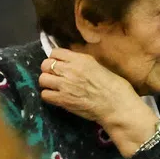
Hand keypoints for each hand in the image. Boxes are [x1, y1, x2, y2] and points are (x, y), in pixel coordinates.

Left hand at [39, 48, 155, 152]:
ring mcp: (65, 85)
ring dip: (47, 83)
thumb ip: (84, 64)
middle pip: (45, 64)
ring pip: (42, 79)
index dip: (55, 58)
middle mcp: (70, 70)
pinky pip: (45, 95)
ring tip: (55, 87)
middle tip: (56, 76)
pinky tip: (57, 97)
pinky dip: (49, 95)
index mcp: (81, 60)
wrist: (117, 106)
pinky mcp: (63, 100)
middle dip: (49, 70)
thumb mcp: (100, 67)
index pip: (55, 52)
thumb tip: (73, 64)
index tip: (59, 64)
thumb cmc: (116, 87)